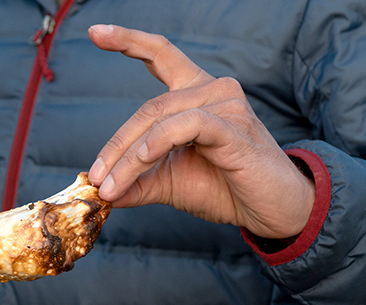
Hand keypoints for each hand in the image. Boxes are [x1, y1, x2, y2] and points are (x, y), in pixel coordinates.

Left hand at [86, 25, 314, 239]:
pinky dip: (156, 142)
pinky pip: (185, 126)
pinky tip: (141, 160)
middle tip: (95, 178)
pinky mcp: (233, 127)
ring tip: (110, 186)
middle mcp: (211, 90)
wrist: (271, 211)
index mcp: (195, 95)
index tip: (95, 31)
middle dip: (115, 146)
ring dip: (128, 156)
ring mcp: (225, 105)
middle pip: (148, 107)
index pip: (160, 54)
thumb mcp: (167, 183)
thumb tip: (97, 188)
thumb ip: (134, 180)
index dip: (128, 40)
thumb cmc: (223, 188)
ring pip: (159, 119)